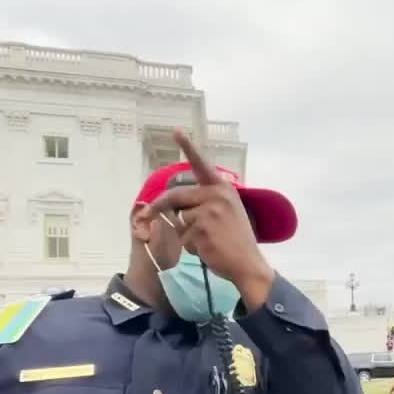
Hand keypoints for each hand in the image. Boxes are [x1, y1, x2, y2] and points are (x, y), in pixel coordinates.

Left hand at [150, 129, 275, 310]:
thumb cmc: (236, 239)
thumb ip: (205, 201)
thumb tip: (171, 204)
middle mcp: (217, 194)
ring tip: (207, 240)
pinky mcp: (202, 229)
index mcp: (223, 187)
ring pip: (178, 219)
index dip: (188, 146)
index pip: (201, 164)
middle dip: (158, 208)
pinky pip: (183, 236)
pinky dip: (190, 245)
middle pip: (175, 196)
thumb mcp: (227, 212)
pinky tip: (208, 249)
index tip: (175, 131)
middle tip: (145, 216)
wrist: (248, 263)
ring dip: (185, 233)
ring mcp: (210, 211)